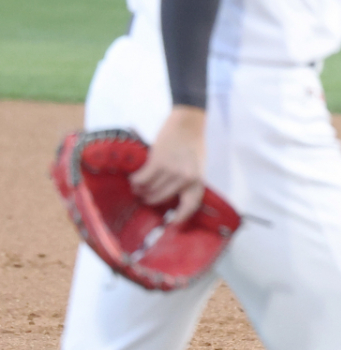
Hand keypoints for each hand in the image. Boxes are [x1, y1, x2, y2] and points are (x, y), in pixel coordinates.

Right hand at [130, 106, 206, 220]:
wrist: (188, 123)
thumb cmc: (192, 145)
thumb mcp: (197, 167)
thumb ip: (188, 182)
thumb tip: (173, 199)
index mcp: (198, 182)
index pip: (189, 207)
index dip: (179, 218)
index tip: (170, 225)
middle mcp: (186, 180)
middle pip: (160, 200)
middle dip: (149, 200)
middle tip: (144, 197)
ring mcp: (172, 172)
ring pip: (149, 190)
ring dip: (140, 190)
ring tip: (138, 187)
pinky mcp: (158, 162)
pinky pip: (141, 180)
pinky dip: (135, 181)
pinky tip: (135, 179)